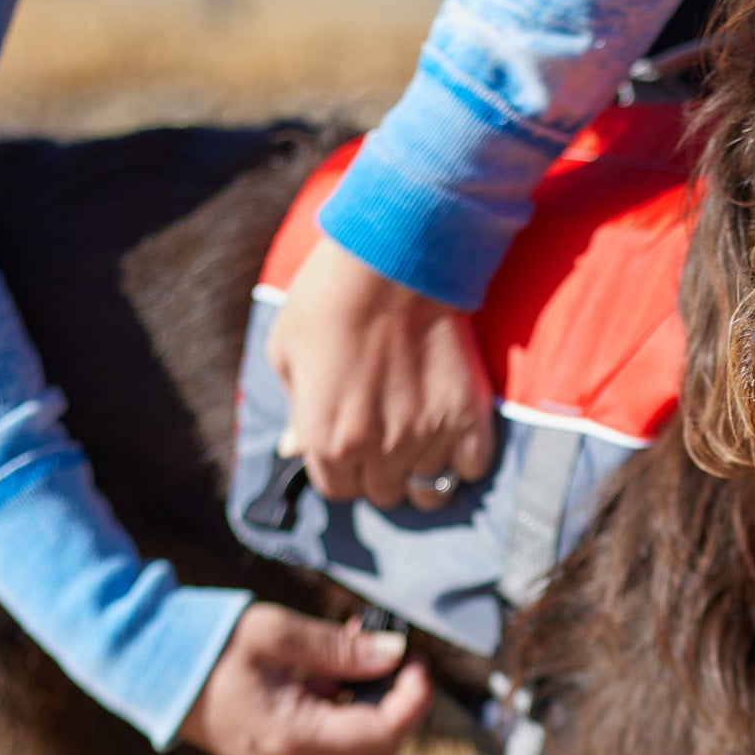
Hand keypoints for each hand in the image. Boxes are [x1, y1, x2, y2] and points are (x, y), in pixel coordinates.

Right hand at [178, 603, 431, 754]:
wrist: (143, 664)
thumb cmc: (203, 642)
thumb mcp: (274, 633)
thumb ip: (339, 648)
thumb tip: (394, 653)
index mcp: (292, 736)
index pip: (382, 735)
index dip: (413, 699)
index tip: (414, 659)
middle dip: (400, 719)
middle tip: (396, 668)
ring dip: (372, 718)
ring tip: (357, 659)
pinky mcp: (271, 752)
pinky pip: (325, 749)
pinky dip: (343, 715)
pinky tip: (330, 670)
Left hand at [267, 234, 495, 508]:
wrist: (393, 259)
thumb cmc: (328, 297)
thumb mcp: (285, 353)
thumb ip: (294, 412)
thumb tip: (293, 448)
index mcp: (325, 438)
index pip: (337, 491)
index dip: (342, 470)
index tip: (351, 447)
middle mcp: (376, 449)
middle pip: (383, 495)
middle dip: (380, 473)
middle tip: (386, 438)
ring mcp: (425, 437)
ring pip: (427, 490)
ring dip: (421, 471)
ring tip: (419, 441)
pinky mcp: (467, 418)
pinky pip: (469, 468)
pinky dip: (462, 460)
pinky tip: (452, 436)